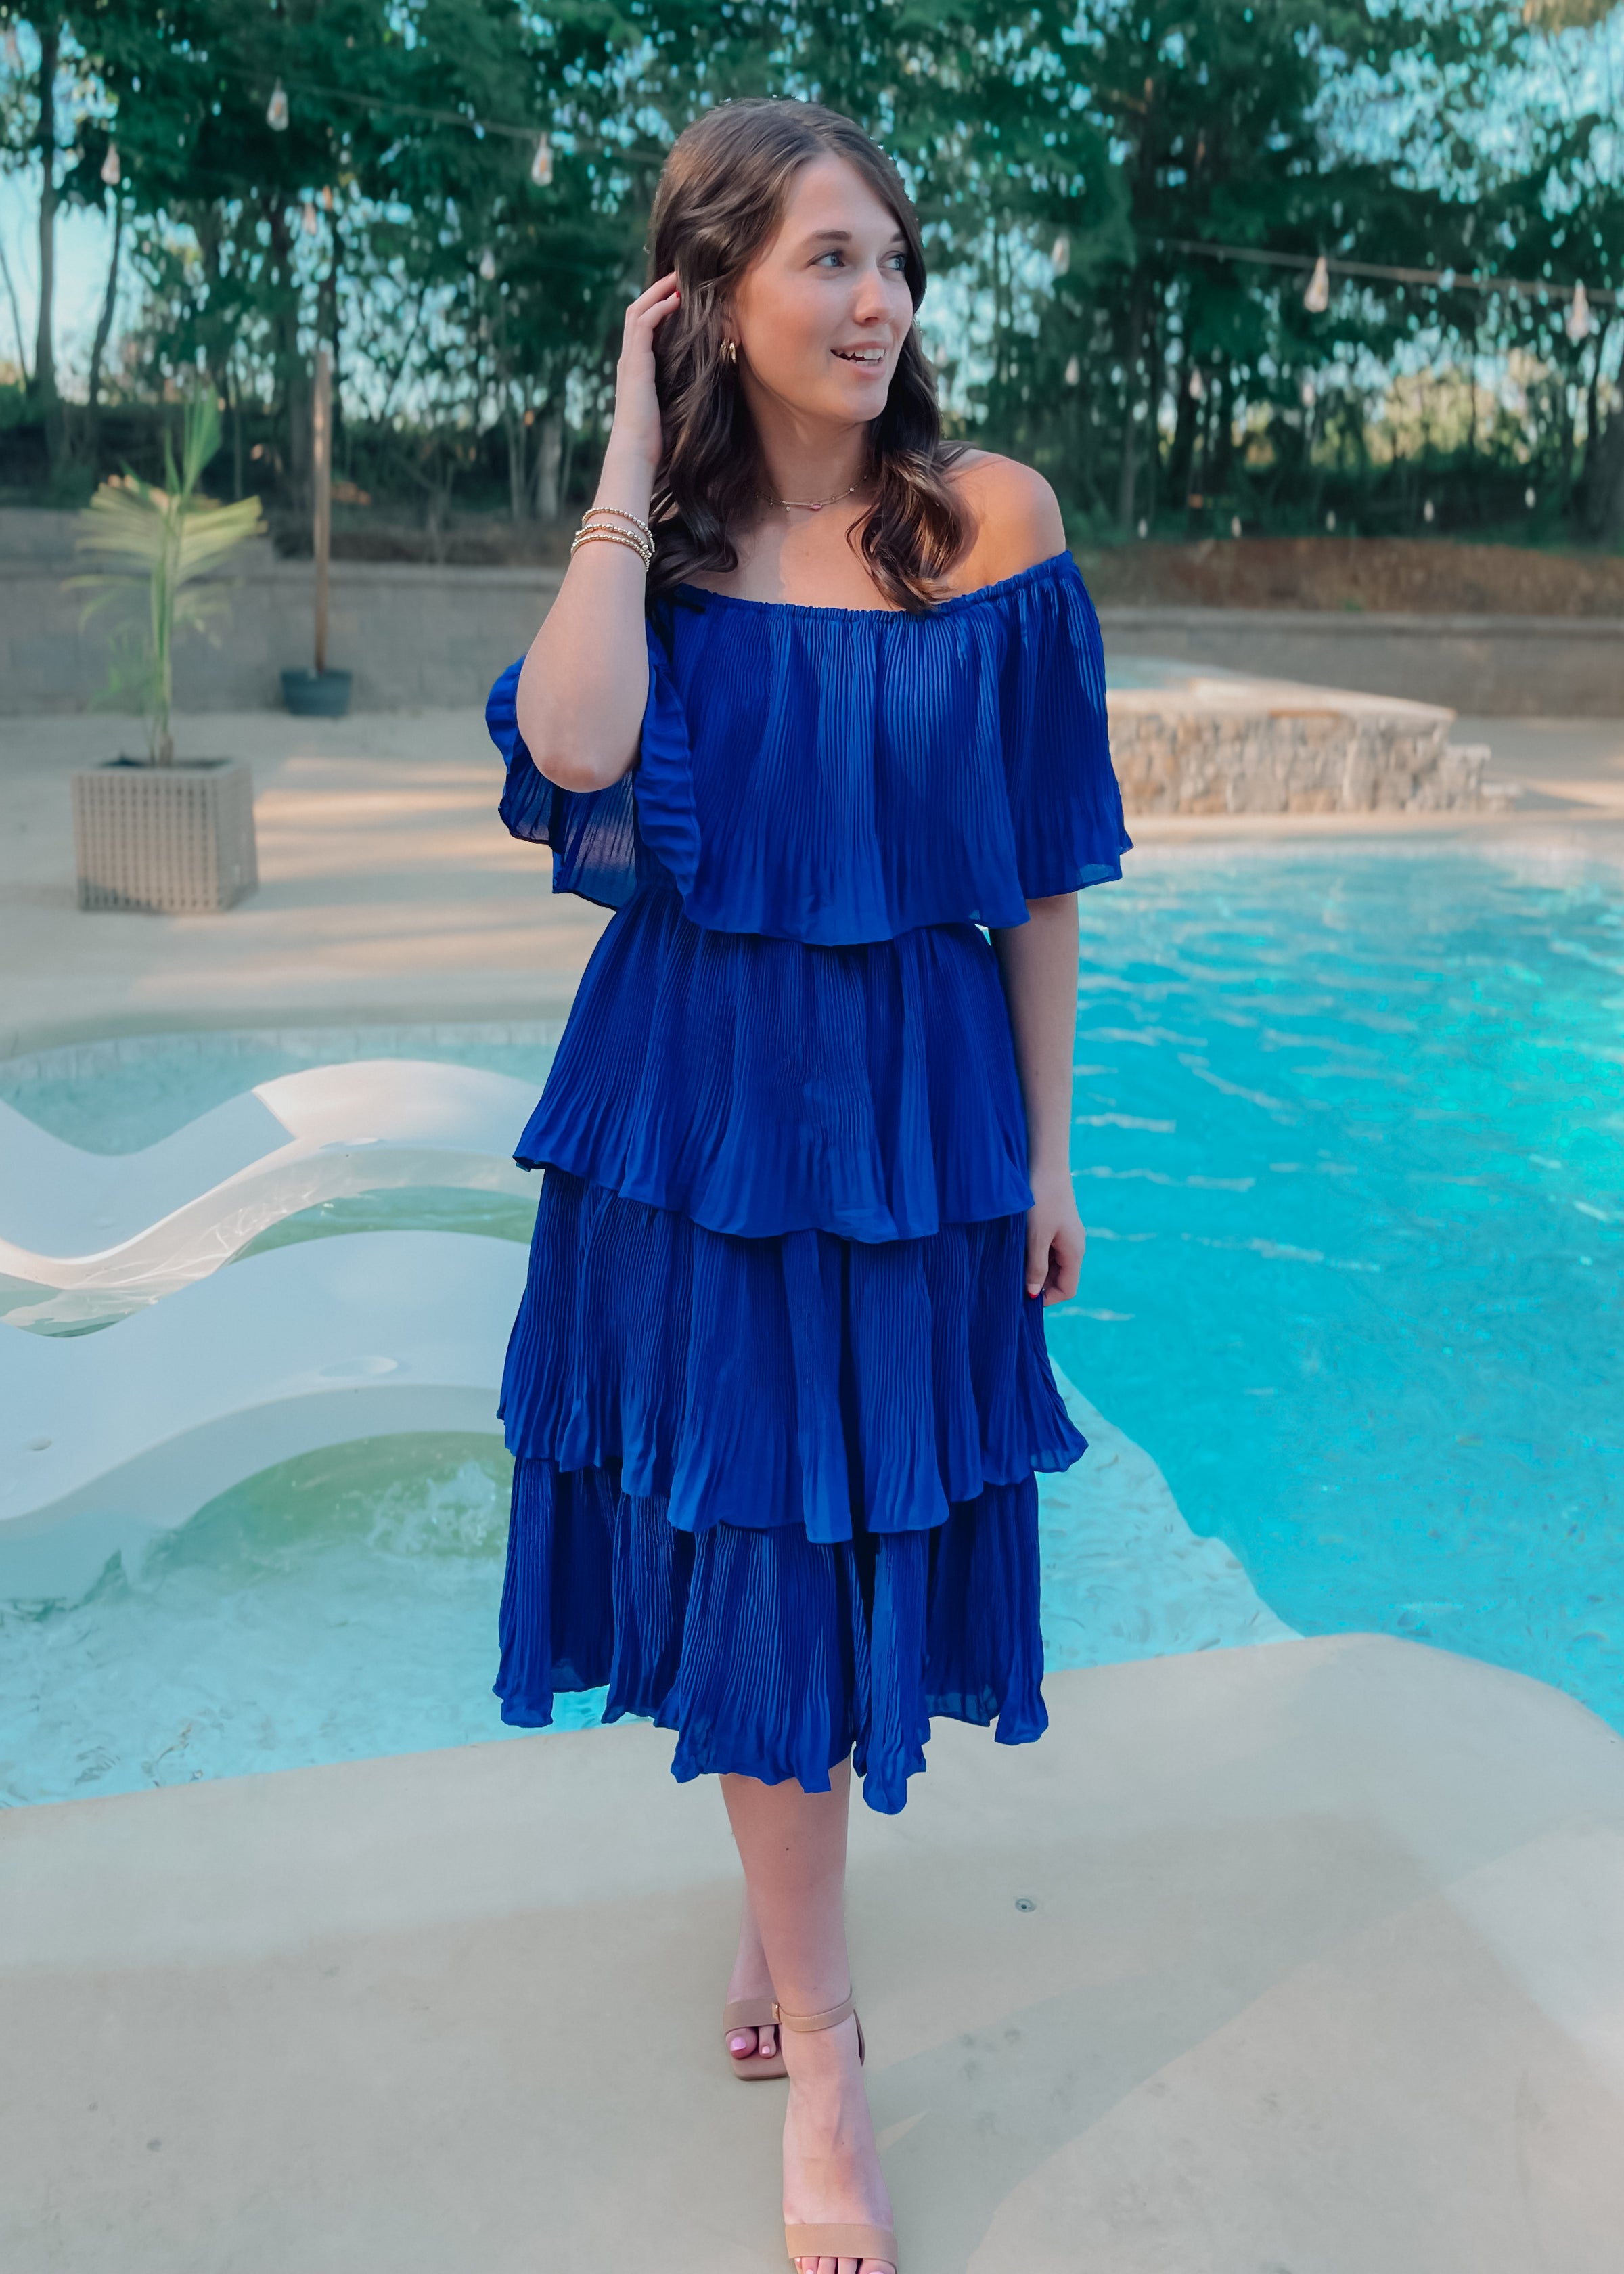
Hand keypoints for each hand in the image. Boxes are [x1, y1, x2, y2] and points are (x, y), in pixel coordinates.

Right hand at [607, 270, 680, 475]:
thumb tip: (704, 381)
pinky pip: (643, 324)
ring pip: (637, 311)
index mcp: (637, 367)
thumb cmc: (656, 437)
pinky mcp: (635, 362)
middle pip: (637, 311)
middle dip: (657, 291)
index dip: (658, 306)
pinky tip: (676, 300)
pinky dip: (659, 308)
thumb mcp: (671, 404)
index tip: (680, 294)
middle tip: (678, 276)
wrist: (637, 450)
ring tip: (677, 280)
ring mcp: (630, 359)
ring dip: (658, 292)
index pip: (643, 326)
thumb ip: (679, 388)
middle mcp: (630, 359)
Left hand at [1025, 1169, 1084, 1302]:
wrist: (1045, 1164)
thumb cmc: (1041, 1200)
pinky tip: (1017, 1250)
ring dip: (1035, 1269)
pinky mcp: (1056, 1225)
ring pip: (1052, 1264)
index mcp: (1074, 1252)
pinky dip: (1034, 1255)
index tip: (1023, 1299)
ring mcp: (1066, 1235)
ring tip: (1012, 1267)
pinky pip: (1048, 1249)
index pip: (1068, 1289)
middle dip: (1039, 1284)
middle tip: (1013, 1284)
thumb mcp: (1036, 1238)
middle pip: (1060, 1278)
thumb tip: (1034, 1294)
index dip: (1047, 1299)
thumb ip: (1036, 1267)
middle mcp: (1074, 1246)